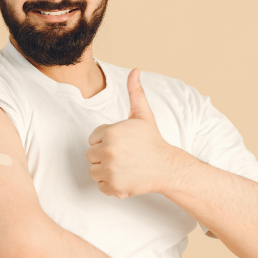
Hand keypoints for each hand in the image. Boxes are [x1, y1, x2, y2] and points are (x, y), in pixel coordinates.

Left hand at [86, 69, 182, 197]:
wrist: (167, 167)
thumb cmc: (152, 141)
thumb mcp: (143, 115)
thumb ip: (135, 92)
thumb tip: (135, 70)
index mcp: (110, 133)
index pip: (93, 139)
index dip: (106, 141)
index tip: (122, 143)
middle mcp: (108, 152)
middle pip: (91, 156)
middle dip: (104, 156)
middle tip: (123, 156)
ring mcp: (110, 171)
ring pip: (94, 171)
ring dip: (105, 171)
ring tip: (123, 166)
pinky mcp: (113, 187)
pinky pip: (100, 186)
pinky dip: (110, 185)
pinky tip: (125, 177)